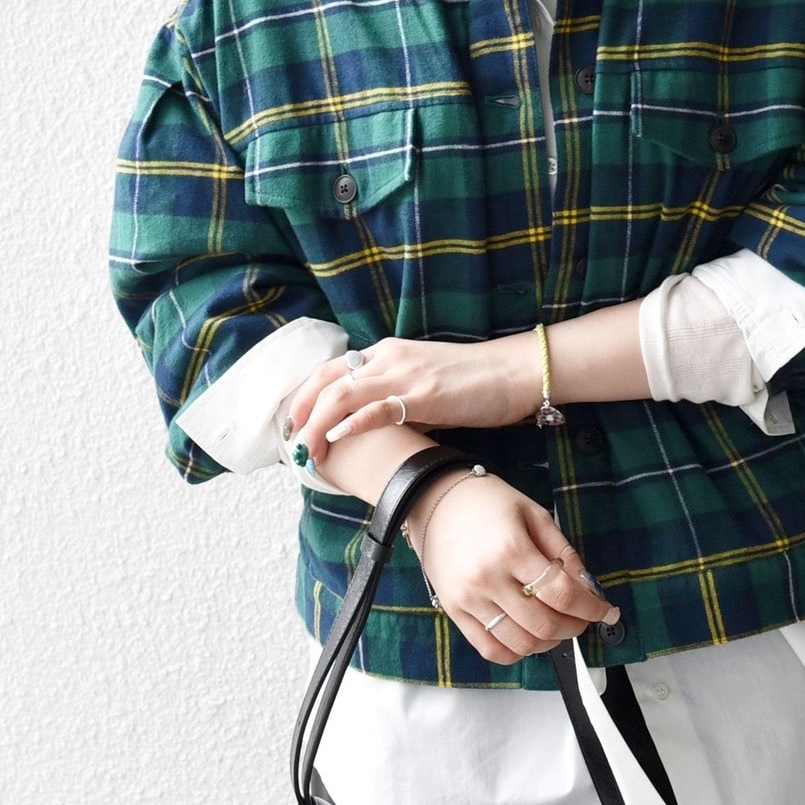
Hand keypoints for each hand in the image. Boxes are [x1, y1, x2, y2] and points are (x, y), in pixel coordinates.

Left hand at [287, 335, 540, 467]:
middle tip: (290, 442)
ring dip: (316, 424)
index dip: (306, 396)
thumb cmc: (476, 382)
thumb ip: (398, 399)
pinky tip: (336, 439)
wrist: (514, 372)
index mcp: (389, 353)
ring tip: (305, 451)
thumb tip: (377, 427)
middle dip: (301, 412)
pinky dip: (351, 423)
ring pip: (342, 393)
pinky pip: (378, 407)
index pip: (332, 369)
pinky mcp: (424, 395)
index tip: (294, 424)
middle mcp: (390, 357)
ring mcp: (405, 374)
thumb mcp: (426, 384)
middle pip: (326, 379)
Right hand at [409, 468, 619, 665]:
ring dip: (550, 643)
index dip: (591, 608)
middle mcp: (488, 579)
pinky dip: (517, 652)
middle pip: (544, 624)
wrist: (434, 499)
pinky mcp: (454, 611)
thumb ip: (563, 552)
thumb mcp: (534, 514)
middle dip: (575, 627)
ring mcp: (468, 600)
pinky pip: (490, 649)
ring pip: (520, 643)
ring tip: (558, 626)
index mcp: (512, 550)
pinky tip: (530, 638)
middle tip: (583, 618)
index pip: (562, 594)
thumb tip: (588, 586)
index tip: (606, 610)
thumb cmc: (486, 501)